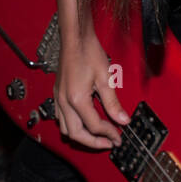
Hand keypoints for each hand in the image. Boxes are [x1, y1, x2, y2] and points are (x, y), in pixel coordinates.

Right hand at [55, 28, 129, 148]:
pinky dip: (72, 125)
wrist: (75, 38)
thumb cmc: (88, 52)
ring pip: (65, 128)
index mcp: (77, 99)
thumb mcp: (106, 78)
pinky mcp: (57, 94)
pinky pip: (60, 117)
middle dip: (93, 142)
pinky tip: (82, 122)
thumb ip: (113, 103)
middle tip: (109, 142)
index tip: (119, 136)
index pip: (94, 126)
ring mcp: (58, 98)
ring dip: (81, 136)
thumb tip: (123, 120)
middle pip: (76, 134)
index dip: (109, 134)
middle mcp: (64, 102)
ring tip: (97, 136)